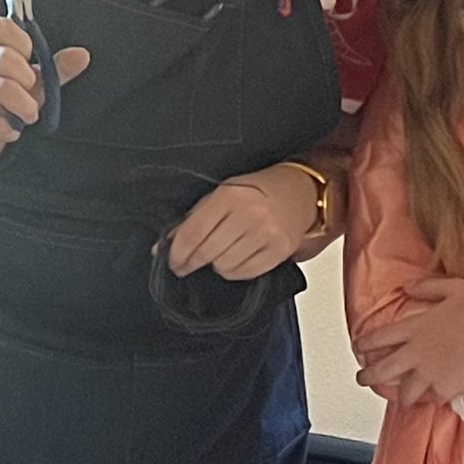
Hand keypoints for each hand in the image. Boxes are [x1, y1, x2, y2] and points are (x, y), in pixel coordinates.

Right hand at [0, 18, 88, 162]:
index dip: (23, 44)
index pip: (2, 27)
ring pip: (1, 87)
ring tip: (27, 115)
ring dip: (24, 107)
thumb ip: (56, 68)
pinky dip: (10, 129)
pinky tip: (8, 128)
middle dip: (28, 80)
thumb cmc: (4, 102)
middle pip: (4, 57)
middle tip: (30, 92)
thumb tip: (82, 55)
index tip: (29, 61)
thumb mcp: (34, 81)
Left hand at [164, 165, 320, 280]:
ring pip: (224, 266)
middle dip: (191, 262)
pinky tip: (234, 260)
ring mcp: (266, 233)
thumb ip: (193, 218)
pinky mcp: (279, 249)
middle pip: (206, 252)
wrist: (299, 191)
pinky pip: (245, 273)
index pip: (192, 232)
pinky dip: (234, 271)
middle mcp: (248, 213)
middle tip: (186, 265)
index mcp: (229, 196)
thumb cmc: (258, 192)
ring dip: (216, 265)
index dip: (177, 252)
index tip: (172, 261)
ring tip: (219, 255)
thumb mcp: (222, 194)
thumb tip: (164, 246)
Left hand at [357, 276, 463, 406]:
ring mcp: (429, 374)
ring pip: (405, 392)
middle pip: (382, 370)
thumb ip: (426, 287)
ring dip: (402, 395)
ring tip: (402, 399)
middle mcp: (415, 353)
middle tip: (362, 379)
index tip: (359, 349)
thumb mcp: (451, 287)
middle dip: (368, 377)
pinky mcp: (446, 389)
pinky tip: (434, 399)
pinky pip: (433, 399)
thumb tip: (408, 287)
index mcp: (414, 328)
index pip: (378, 338)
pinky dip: (433, 399)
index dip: (365, 345)